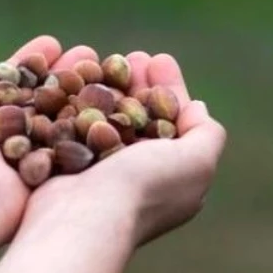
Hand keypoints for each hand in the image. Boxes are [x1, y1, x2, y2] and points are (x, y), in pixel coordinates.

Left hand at [0, 37, 101, 238]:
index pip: (13, 86)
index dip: (32, 63)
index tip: (53, 43)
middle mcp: (8, 144)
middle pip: (44, 100)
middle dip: (66, 74)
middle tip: (88, 52)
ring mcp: (33, 162)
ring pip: (66, 120)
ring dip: (88, 93)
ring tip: (109, 66)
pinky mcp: (55, 180)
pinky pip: (81, 146)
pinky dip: (100, 122)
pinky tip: (118, 97)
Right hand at [23, 52, 227, 246]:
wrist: (82, 217)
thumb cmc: (143, 189)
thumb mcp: (197, 162)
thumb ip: (207, 133)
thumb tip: (197, 108)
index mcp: (171, 180)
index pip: (175, 123)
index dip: (170, 88)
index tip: (159, 59)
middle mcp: (136, 178)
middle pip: (140, 117)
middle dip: (138, 83)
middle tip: (131, 55)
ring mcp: (98, 174)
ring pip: (107, 119)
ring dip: (108, 88)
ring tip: (102, 59)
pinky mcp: (65, 170)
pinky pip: (75, 127)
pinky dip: (78, 102)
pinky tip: (76, 80)